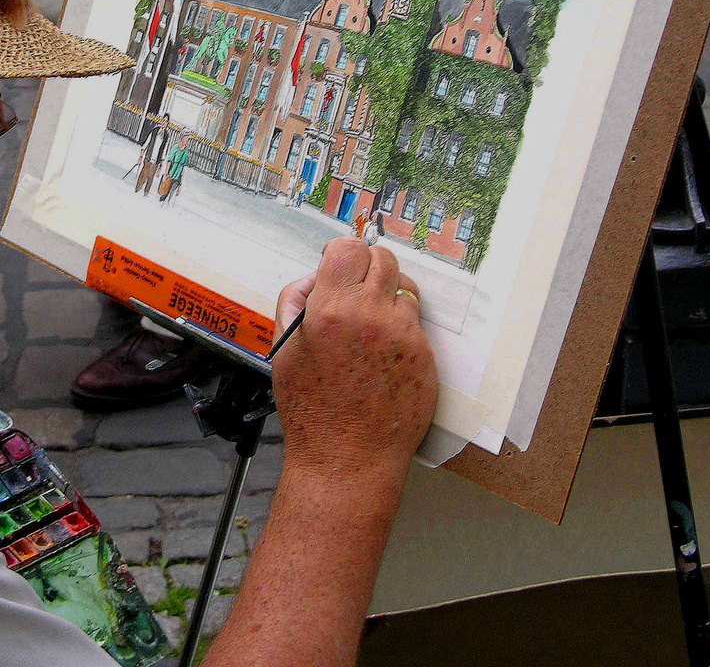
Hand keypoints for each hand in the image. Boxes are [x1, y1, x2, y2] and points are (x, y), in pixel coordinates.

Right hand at [271, 238, 436, 490]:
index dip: (341, 251)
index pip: (348, 249)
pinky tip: (382, 356)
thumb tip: (315, 276)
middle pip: (383, 259)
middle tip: (355, 289)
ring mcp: (404, 336)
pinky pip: (416, 325)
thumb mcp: (283, 350)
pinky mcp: (426, 357)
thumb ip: (294, 301)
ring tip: (370, 325)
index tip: (337, 263)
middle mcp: (371, 317)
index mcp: (330, 311)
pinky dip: (401, 330)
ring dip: (388, 297)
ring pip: (405, 289)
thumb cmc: (311, 410)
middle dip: (368, 267)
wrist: (346, 459)